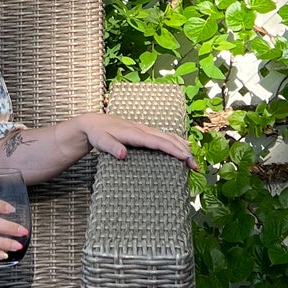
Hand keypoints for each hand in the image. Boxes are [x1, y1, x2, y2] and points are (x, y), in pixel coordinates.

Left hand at [74, 113, 199, 170]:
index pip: (157, 141)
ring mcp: (143, 129)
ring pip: (167, 136)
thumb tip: (123, 154)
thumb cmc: (97, 134)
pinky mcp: (143, 132)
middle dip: (182, 151)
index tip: (185, 157)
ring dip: (181, 146)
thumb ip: (111, 147)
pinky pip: (162, 136)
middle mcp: (142, 129)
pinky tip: (182, 147)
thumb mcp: (100, 141)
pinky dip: (175, 142)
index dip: (172, 149)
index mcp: (134, 133)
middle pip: (167, 139)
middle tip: (195, 165)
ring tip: (193, 159)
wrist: (93, 123)